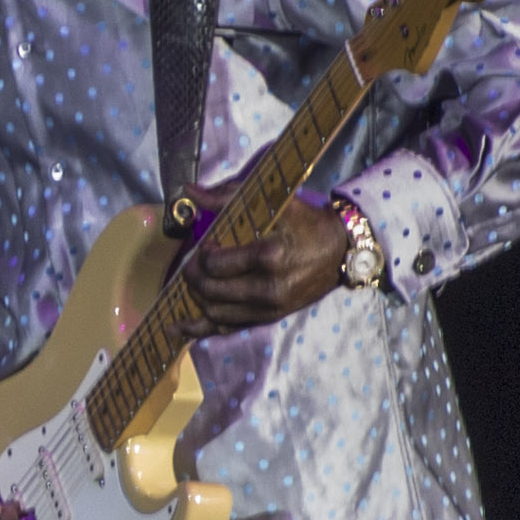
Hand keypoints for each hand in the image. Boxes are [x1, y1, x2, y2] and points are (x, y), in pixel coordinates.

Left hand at [183, 192, 353, 332]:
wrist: (342, 249)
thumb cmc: (307, 223)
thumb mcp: (274, 203)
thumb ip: (227, 196)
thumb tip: (188, 191)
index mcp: (270, 255)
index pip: (216, 265)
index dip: (202, 256)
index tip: (206, 245)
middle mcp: (269, 287)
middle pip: (210, 289)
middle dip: (192, 276)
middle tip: (192, 263)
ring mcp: (269, 307)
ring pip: (213, 311)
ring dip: (195, 297)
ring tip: (193, 282)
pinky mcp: (269, 318)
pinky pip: (226, 328)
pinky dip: (198, 328)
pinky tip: (176, 327)